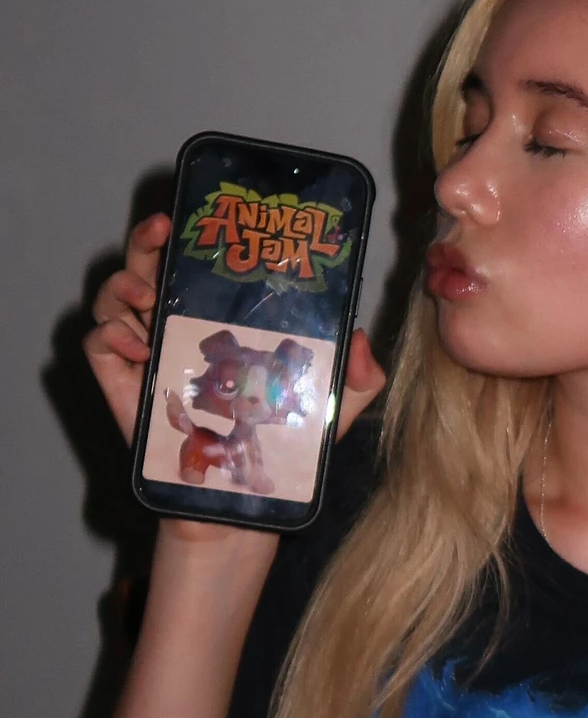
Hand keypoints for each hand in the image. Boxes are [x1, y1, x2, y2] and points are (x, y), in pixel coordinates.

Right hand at [84, 213, 386, 448]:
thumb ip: (358, 377)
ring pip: (115, 296)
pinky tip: (138, 343)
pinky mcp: (122, 386)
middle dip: (147, 240)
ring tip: (148, 294)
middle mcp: (178, 331)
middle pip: (148, 266)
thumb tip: (360, 339)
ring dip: (123, 282)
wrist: (242, 501)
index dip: (190, 236)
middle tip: (163, 231)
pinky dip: (108, 333)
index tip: (196, 216)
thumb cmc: (282, 450)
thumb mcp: (332, 408)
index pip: (197, 266)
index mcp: (219, 323)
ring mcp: (146, 356)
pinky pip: (97, 344)